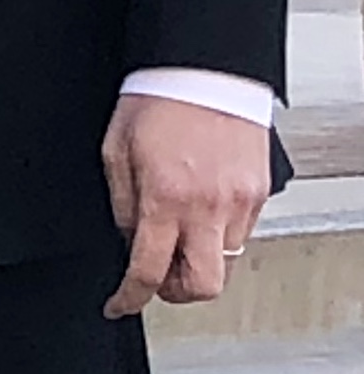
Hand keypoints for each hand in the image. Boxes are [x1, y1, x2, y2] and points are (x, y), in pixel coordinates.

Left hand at [103, 91, 272, 317]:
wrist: (204, 69)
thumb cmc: (158, 100)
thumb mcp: (115, 150)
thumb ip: (122, 203)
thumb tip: (127, 240)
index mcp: (164, 197)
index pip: (147, 270)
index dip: (129, 298)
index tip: (118, 305)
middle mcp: (207, 207)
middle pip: (202, 286)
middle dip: (175, 292)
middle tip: (155, 278)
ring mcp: (240, 203)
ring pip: (224, 262)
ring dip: (197, 260)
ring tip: (176, 236)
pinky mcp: (259, 194)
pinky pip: (241, 234)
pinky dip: (217, 236)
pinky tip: (198, 214)